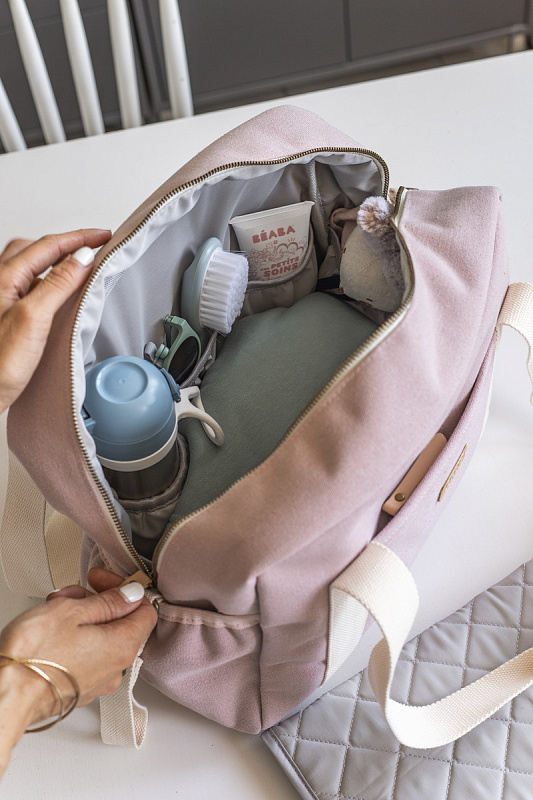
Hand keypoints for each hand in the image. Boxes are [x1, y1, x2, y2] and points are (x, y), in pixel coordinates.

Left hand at [0, 229, 110, 412]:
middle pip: (34, 250)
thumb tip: (82, 257)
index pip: (49, 245)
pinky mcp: (3, 319)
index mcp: (4, 277)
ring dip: (53, 262)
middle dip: (64, 244)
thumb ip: (58, 284)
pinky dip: (45, 283)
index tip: (104, 236)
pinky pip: (26, 288)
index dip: (79, 238)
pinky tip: (54, 297)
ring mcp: (0, 301)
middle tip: (92, 248)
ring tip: (77, 268)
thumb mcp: (33, 317)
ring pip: (28, 268)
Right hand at [0, 568, 156, 767]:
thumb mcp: (74, 611)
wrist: (6, 696)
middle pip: (120, 623)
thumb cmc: (35, 656)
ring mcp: (96, 682)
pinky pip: (85, 656)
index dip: (126, 589)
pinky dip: (74, 638)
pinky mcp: (77, 689)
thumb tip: (131, 594)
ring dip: (81, 617)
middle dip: (97, 601)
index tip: (103, 581)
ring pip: (100, 638)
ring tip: (54, 608)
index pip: (145, 611)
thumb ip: (109, 601)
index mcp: (123, 646)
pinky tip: (52, 630)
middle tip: (72, 593)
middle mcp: (116, 669)